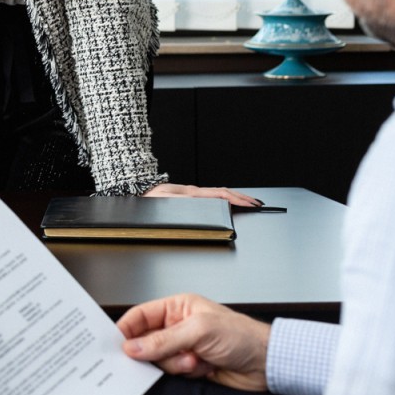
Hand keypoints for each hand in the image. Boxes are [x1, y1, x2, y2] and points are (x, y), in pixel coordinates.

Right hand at [116, 292, 270, 390]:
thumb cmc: (242, 336)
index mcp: (177, 307)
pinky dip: (183, 372)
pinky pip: (172, 373)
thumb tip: (133, 346)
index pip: (141, 315)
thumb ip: (164, 340)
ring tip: (194, 360)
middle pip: (146, 340)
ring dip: (174, 363)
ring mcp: (184, 348)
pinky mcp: (191, 368)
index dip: (126, 328)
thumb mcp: (198, 331)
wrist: (268, 364)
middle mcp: (178, 327)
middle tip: (152, 356)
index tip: (115, 343)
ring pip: (158, 359)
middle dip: (151, 350)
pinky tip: (200, 368)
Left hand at [143, 182, 262, 206]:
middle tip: (257, 203)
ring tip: (248, 202)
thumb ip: (179, 201)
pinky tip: (228, 202)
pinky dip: (224, 198)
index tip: (250, 203)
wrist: (137, 191)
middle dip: (242, 197)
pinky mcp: (187, 196)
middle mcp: (193, 192)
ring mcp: (191, 193)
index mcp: (191, 193)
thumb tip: (195, 201)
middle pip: (223, 192)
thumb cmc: (148, 198)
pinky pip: (211, 196)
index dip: (237, 199)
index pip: (220, 194)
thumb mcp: (162, 200)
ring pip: (218, 193)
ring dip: (235, 197)